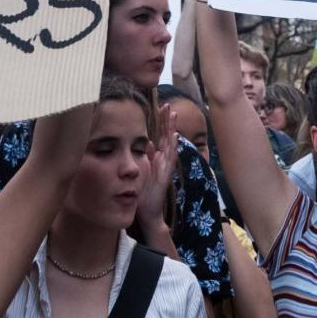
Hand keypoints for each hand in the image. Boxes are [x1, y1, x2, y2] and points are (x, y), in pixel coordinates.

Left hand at [136, 103, 178, 229]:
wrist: (147, 212)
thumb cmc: (144, 192)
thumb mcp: (143, 171)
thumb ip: (146, 157)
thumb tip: (147, 142)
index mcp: (157, 158)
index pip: (160, 136)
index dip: (162, 122)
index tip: (162, 107)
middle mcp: (163, 161)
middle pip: (166, 136)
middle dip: (167, 121)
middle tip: (168, 105)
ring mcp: (166, 167)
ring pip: (170, 145)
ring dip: (171, 130)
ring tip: (173, 115)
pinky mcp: (165, 176)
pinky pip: (170, 160)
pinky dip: (172, 148)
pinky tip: (173, 137)